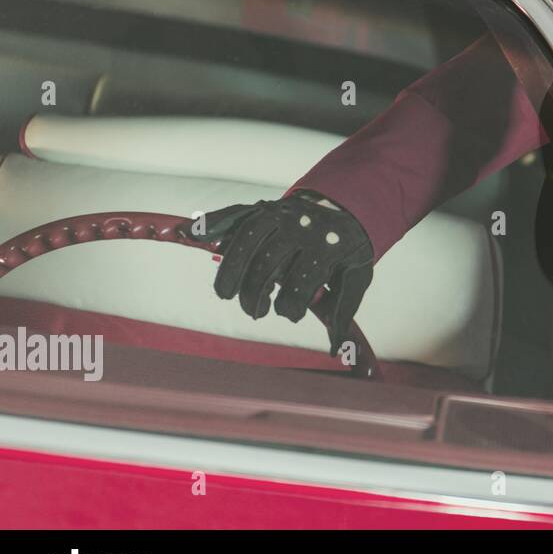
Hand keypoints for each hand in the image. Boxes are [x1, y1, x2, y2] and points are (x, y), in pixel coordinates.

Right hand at [185, 190, 374, 354]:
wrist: (351, 203)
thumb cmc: (349, 249)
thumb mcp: (355, 276)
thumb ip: (343, 309)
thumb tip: (334, 350)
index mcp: (328, 246)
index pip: (301, 280)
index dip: (291, 304)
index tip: (289, 314)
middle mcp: (303, 227)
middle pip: (268, 263)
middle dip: (255, 292)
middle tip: (255, 312)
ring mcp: (282, 213)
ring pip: (247, 240)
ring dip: (231, 269)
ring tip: (225, 294)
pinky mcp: (267, 207)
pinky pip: (237, 213)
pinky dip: (215, 221)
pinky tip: (195, 233)